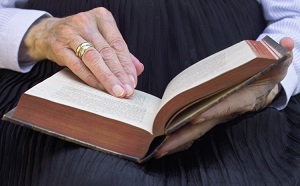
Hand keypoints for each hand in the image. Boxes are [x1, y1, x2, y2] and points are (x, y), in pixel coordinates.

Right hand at [22, 7, 143, 97]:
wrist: (48, 33)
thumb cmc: (81, 37)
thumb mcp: (102, 38)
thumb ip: (120, 52)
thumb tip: (138, 68)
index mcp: (101, 17)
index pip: (118, 44)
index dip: (127, 65)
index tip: (133, 81)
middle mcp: (86, 22)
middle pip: (107, 52)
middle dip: (119, 74)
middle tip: (127, 90)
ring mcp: (70, 33)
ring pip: (93, 58)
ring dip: (107, 78)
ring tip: (117, 91)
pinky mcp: (59, 46)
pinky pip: (77, 65)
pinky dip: (90, 78)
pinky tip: (100, 88)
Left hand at [155, 37, 293, 157]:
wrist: (266, 85)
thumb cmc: (268, 75)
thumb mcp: (278, 65)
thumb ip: (282, 57)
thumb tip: (289, 44)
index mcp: (242, 99)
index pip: (226, 106)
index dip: (212, 111)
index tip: (195, 116)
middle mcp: (226, 111)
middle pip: (203, 125)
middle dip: (184, 137)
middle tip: (162, 149)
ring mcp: (217, 114)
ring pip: (196, 129)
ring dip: (179, 140)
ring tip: (160, 149)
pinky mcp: (211, 113)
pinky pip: (195, 126)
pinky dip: (183, 135)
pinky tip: (169, 142)